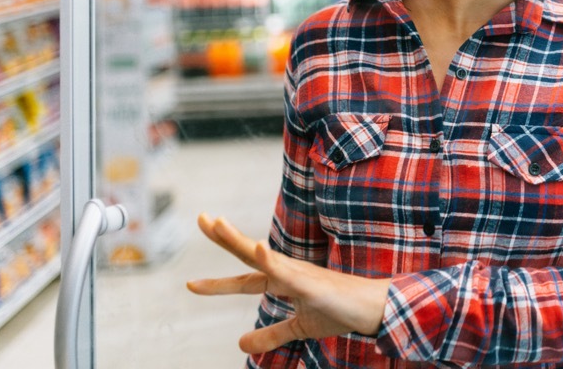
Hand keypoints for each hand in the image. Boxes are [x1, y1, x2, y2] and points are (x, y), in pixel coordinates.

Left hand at [186, 213, 390, 353]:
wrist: (372, 310)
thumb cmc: (339, 312)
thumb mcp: (299, 328)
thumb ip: (271, 334)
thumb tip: (240, 343)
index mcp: (284, 281)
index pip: (246, 280)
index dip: (218, 284)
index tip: (190, 284)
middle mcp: (288, 271)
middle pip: (248, 254)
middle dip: (224, 238)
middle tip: (201, 218)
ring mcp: (298, 274)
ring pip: (263, 255)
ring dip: (239, 239)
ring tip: (217, 223)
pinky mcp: (311, 282)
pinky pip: (286, 271)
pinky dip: (269, 259)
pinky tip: (256, 247)